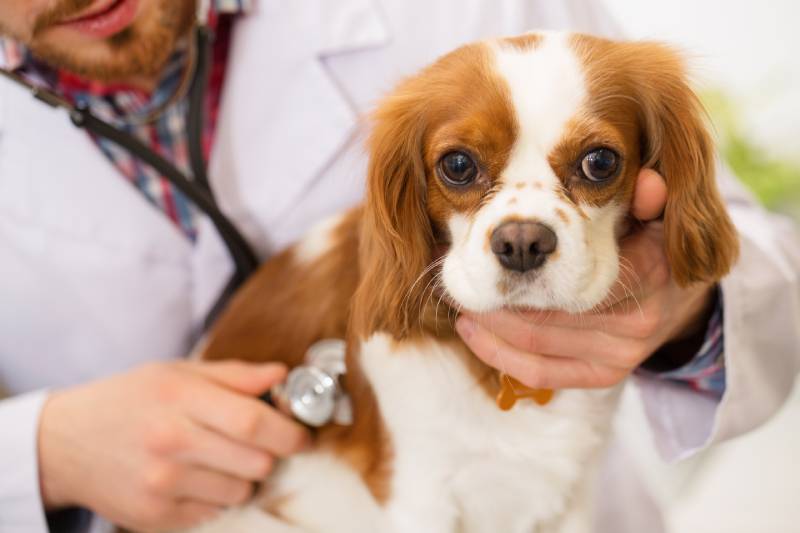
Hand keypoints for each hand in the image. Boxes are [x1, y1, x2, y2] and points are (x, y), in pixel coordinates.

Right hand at [38, 360, 309, 530]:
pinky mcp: (154, 517)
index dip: (289, 431)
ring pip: (241, 491)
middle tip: (263, 445)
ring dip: (246, 477)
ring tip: (224, 460)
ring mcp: (161, 484)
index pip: (253, 422)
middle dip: (272, 455)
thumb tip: (282, 374)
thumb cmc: (128, 400)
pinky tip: (200, 479)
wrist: (64, 442)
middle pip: (256, 461)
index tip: (302, 435)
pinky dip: (219, 498)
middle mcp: (170, 443)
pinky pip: (215, 513)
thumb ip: (234, 375)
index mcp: (179, 399)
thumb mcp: (175, 373)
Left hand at [455, 169, 714, 389]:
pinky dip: (499, 354)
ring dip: (488, 324)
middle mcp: (634, 323)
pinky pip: (541, 372)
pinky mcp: (602, 377)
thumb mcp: (662, 218)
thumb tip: (648, 181)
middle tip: (454, 274)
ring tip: (455, 299)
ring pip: (535, 344)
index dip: (521, 261)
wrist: (681, 301)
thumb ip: (652, 200)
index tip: (482, 242)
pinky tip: (471, 330)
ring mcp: (618, 356)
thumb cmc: (656, 249)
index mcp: (647, 275)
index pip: (575, 274)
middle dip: (494, 296)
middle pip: (545, 314)